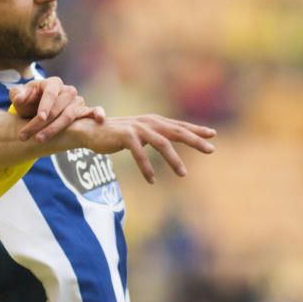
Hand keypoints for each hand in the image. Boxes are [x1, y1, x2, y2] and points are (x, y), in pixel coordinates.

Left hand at [10, 77, 104, 142]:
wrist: (37, 109)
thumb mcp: (19, 97)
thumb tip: (19, 97)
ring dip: (55, 129)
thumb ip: (17, 95)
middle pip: (59, 108)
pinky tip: (99, 119)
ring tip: (39, 140)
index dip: (45, 105)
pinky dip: (98, 113)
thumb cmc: (28, 101)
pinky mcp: (84, 111)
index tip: (39, 118)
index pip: (51, 93)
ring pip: (70, 115)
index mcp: (53, 83)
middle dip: (42, 123)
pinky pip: (93, 111)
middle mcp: (67, 91)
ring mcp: (77, 101)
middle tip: (26, 136)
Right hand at [69, 115, 215, 183]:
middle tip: (211, 150)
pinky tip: (152, 180)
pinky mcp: (125, 136)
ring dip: (173, 160)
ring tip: (183, 174)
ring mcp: (137, 128)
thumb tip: (168, 144)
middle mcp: (148, 122)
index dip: (196, 130)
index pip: (179, 125)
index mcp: (153, 121)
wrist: (89, 130)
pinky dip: (147, 167)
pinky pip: (140, 154)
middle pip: (177, 131)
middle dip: (195, 140)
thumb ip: (153, 136)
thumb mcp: (138, 134)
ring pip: (162, 143)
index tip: (213, 135)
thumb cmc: (115, 134)